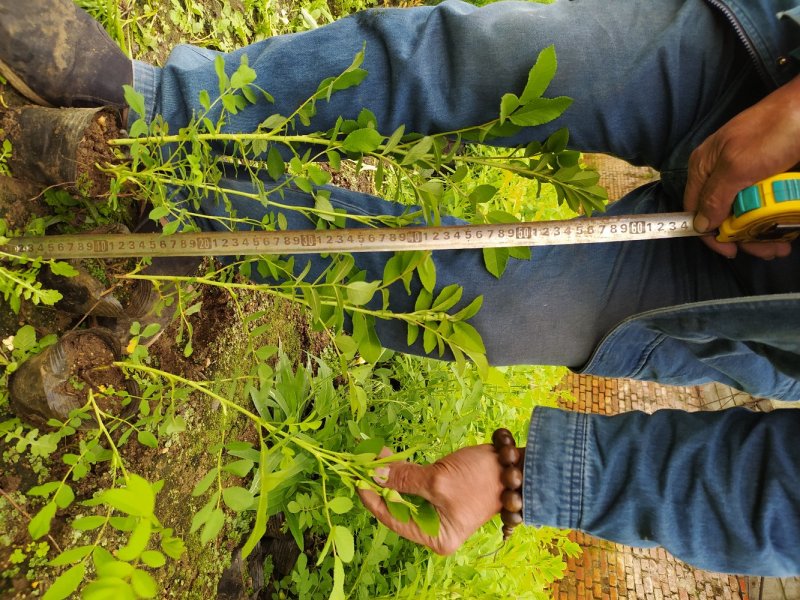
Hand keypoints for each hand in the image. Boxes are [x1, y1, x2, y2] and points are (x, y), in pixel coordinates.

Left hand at [357, 445, 509, 554]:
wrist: (516, 466)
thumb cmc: (482, 479)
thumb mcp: (438, 480)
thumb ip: (405, 479)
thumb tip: (374, 475)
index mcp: (436, 537)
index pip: (393, 519)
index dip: (372, 497)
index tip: (356, 477)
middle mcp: (436, 529)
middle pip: (396, 506)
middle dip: (379, 482)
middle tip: (361, 460)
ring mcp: (439, 512)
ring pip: (404, 493)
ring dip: (389, 474)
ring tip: (374, 454)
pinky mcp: (443, 495)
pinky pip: (415, 485)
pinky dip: (403, 472)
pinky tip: (390, 457)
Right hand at [684, 75, 799, 258]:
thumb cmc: (773, 131)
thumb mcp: (738, 166)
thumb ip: (715, 197)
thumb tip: (700, 225)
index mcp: (704, 168)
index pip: (694, 210)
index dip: (710, 234)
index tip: (732, 251)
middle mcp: (720, 174)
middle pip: (723, 216)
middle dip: (744, 237)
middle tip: (770, 250)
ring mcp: (745, 176)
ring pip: (745, 214)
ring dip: (762, 233)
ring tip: (782, 245)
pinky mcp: (766, 177)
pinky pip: (764, 204)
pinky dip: (774, 219)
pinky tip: (786, 228)